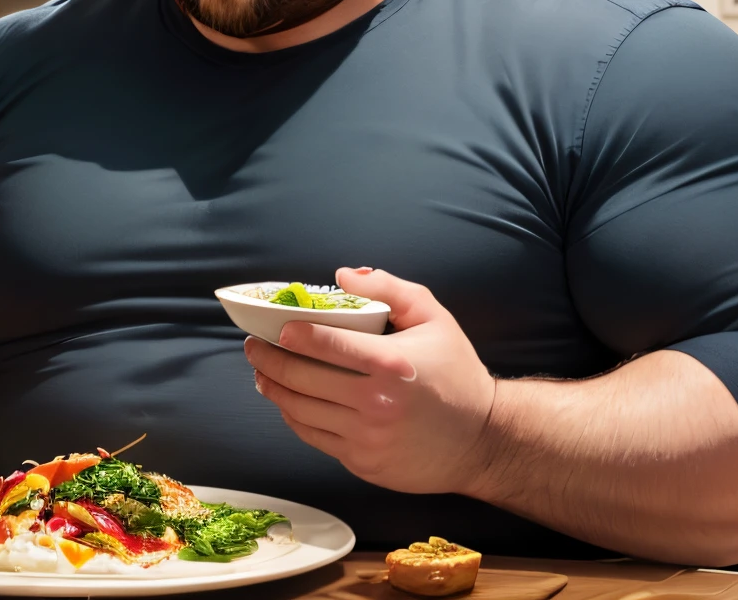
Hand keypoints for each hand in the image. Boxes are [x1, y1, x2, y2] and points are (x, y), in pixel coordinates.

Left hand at [244, 267, 496, 494]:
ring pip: (299, 410)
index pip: (323, 343)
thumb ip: (390, 289)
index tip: (273, 327)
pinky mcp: (362, 462)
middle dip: (267, 358)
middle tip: (253, 345)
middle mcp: (376, 403)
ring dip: (272, 387)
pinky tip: (286, 400)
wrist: (484, 441)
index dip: (289, 334)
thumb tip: (342, 275)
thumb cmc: (457, 374)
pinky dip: (292, 415)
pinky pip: (313, 436)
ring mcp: (367, 437)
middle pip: (301, 377)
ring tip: (261, 371)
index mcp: (392, 363)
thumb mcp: (435, 319)